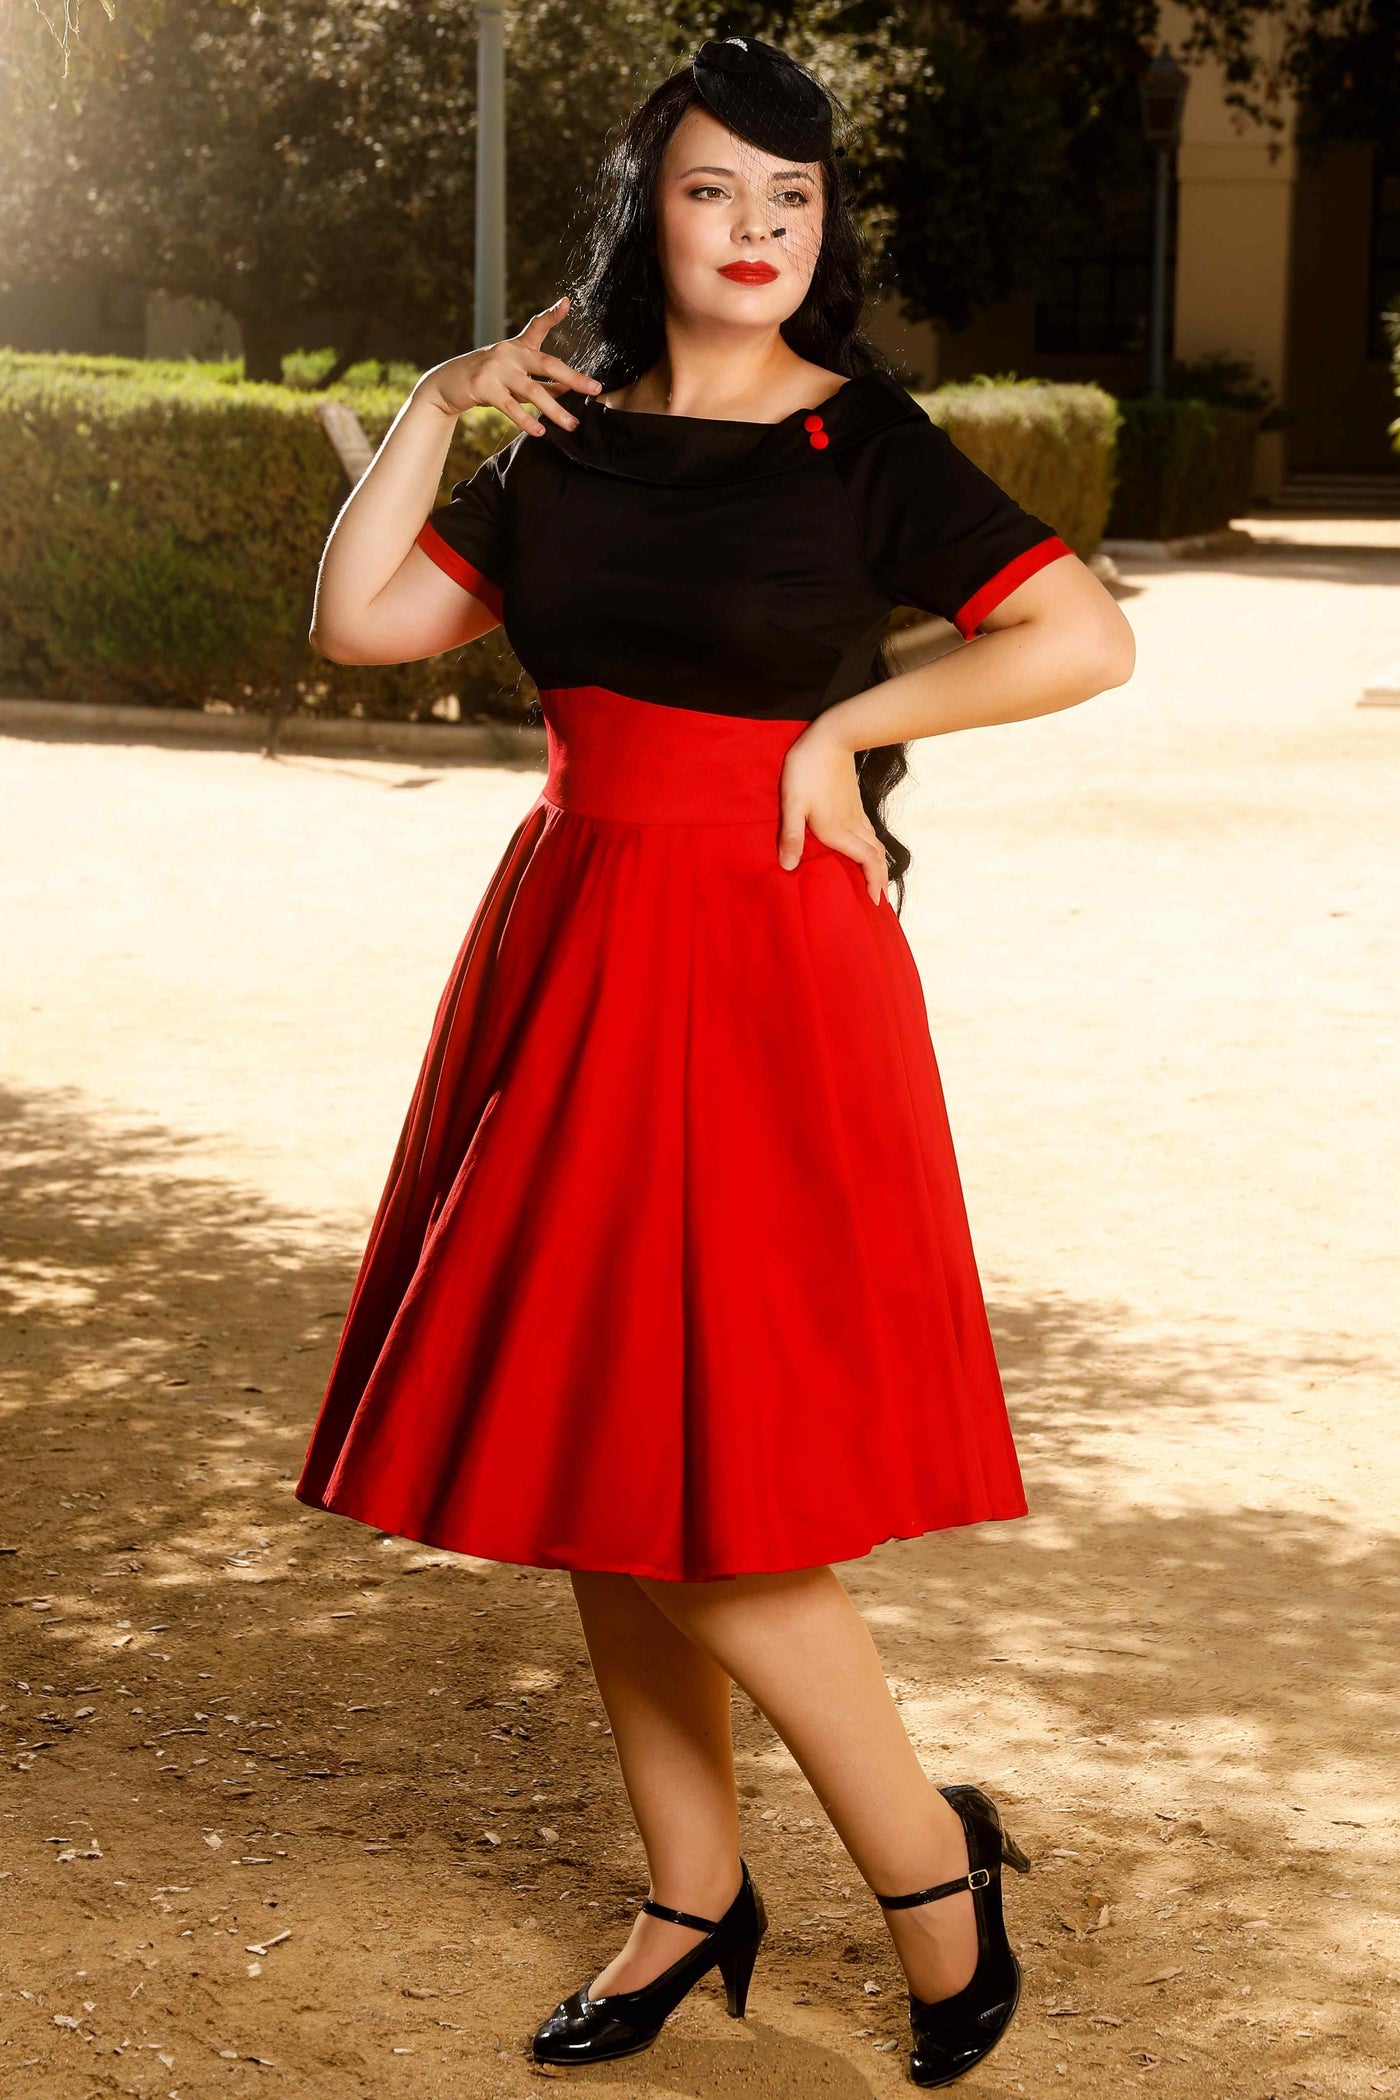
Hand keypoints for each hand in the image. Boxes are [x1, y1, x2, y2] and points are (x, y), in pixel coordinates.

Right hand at [418, 295, 599, 433]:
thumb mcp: (512, 378)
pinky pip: (510, 406)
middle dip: (573, 377)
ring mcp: (495, 368)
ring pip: (532, 390)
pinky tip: (540, 431)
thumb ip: (539, 382)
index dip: (553, 315)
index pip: (537, 326)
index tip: (567, 303)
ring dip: (554, 409)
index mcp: (516, 347)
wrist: (444, 386)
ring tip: (571, 424)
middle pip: (547, 363)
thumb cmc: (484, 381)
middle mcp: (508, 353)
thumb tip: (568, 390)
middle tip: (594, 389)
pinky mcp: (483, 387)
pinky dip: (526, 420)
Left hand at [778, 718, 888, 904]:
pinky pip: (870, 833)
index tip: (875, 903)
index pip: (866, 862)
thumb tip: (788, 867)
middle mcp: (852, 825)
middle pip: (876, 857)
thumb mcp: (792, 802)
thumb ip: (792, 835)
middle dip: (880, 879)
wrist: (832, 736)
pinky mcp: (855, 803)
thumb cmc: (807, 769)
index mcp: (837, 830)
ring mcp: (856, 814)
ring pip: (875, 845)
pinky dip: (873, 849)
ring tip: (877, 880)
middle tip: (880, 900)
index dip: (873, 883)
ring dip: (879, 865)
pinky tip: (867, 849)